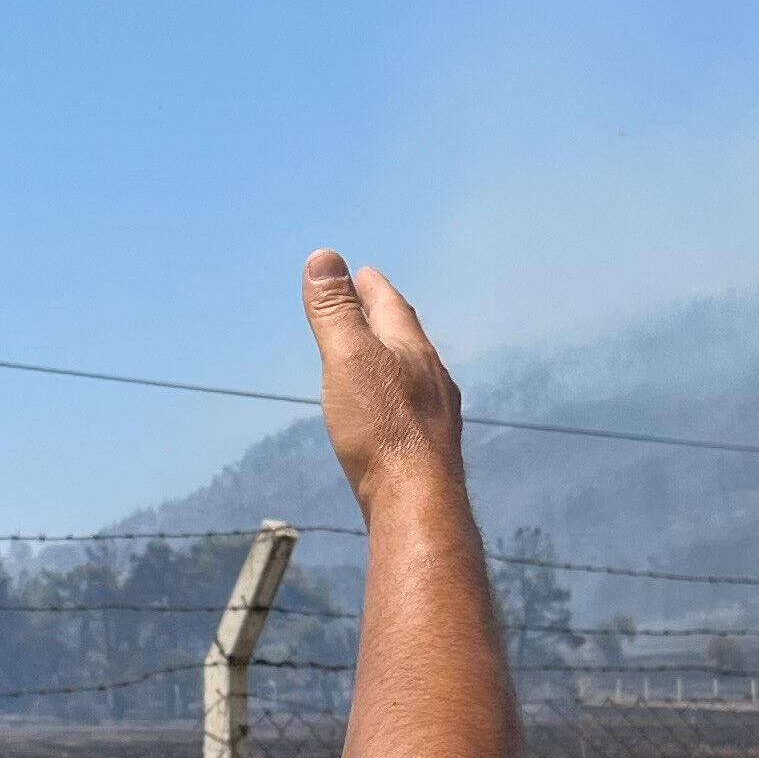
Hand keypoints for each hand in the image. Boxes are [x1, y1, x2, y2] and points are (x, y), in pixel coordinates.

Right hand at [302, 251, 466, 509]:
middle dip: (385, 317)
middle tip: (371, 303)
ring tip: (378, 356)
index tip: (361, 272)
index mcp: (411, 349)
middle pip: (407, 336)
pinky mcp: (428, 448)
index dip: (372, 286)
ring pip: (414, 373)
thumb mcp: (348, 357)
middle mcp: (431, 377)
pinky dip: (397, 395)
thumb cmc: (381, 428)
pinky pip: (412, 408)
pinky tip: (391, 414)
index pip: (391, 304)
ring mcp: (434, 414)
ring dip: (394, 357)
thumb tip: (324, 257)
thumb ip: (335, 311)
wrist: (417, 500)